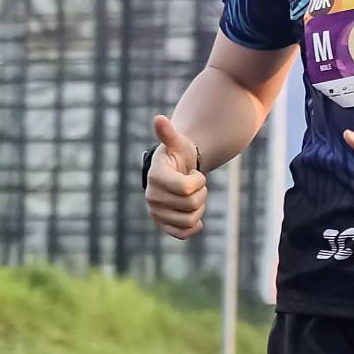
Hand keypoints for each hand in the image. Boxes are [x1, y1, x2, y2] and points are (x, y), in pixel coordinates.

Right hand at [144, 114, 204, 238]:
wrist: (175, 170)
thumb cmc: (179, 154)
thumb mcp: (177, 143)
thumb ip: (169, 134)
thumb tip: (159, 119)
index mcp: (155, 177)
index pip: (187, 189)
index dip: (199, 181)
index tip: (194, 173)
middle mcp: (152, 197)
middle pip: (192, 205)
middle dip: (201, 193)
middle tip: (196, 185)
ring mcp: (156, 212)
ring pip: (190, 220)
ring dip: (199, 208)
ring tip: (193, 196)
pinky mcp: (163, 224)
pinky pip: (182, 234)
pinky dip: (193, 226)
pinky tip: (195, 217)